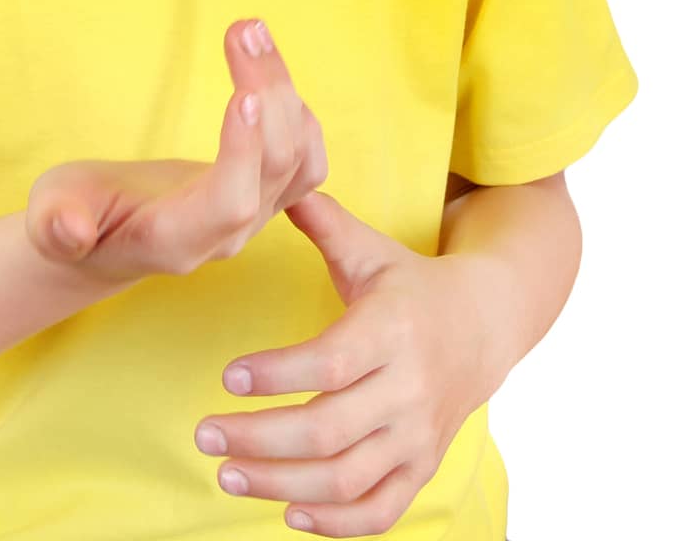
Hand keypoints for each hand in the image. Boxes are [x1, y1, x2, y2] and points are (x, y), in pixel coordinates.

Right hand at [25, 18, 328, 284]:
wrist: (98, 238)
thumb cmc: (70, 216)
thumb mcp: (48, 215)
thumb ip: (56, 225)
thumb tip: (67, 230)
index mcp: (173, 241)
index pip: (229, 204)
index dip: (242, 154)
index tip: (243, 95)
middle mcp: (225, 236)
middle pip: (274, 168)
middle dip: (267, 93)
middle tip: (243, 28)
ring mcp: (252, 219)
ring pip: (298, 157)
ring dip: (284, 90)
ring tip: (251, 31)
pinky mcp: (263, 197)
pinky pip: (306, 160)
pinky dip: (297, 111)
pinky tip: (268, 67)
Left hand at [193, 191, 502, 535]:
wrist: (484, 326)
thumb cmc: (409, 285)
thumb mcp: (370, 250)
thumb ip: (323, 223)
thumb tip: (278, 183)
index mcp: (391, 331)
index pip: (330, 363)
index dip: (277, 375)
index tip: (228, 377)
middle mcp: (407, 389)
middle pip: (329, 430)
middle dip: (260, 438)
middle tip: (204, 433)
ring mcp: (416, 435)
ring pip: (346, 477)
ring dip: (281, 485)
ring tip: (225, 474)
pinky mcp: (421, 466)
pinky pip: (379, 510)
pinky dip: (335, 523)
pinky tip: (288, 514)